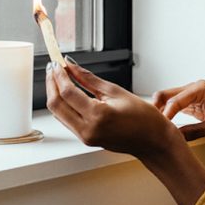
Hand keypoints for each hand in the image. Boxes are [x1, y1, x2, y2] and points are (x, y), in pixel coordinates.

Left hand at [46, 63, 204, 204]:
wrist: (153, 141)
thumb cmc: (143, 117)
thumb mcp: (116, 91)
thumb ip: (89, 79)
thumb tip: (71, 66)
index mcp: (98, 116)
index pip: (68, 93)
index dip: (59, 76)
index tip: (57, 63)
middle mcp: (88, 129)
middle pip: (56, 105)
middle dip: (51, 84)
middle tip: (52, 67)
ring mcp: (85, 137)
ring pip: (58, 113)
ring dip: (55, 94)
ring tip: (58, 77)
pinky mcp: (86, 139)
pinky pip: (66, 120)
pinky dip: (63, 105)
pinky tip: (66, 92)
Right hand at [152, 80, 204, 200]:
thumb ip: (194, 131)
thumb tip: (174, 138)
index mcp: (202, 89)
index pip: (175, 100)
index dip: (165, 115)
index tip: (159, 129)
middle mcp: (195, 88)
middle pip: (166, 95)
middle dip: (157, 109)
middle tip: (150, 127)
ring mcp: (192, 94)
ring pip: (168, 100)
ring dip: (160, 112)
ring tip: (153, 129)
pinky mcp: (192, 103)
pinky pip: (174, 106)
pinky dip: (167, 115)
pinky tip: (162, 127)